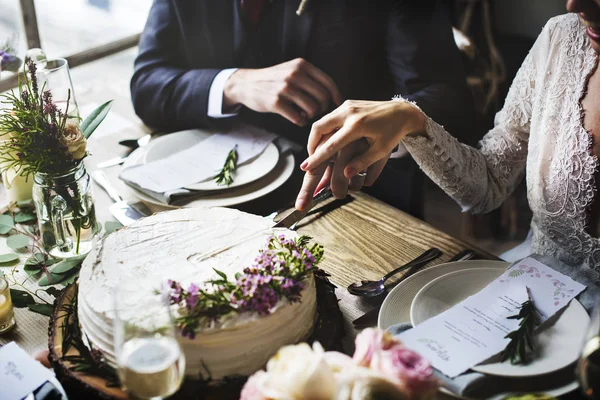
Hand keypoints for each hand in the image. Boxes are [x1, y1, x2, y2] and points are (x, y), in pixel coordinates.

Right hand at [223, 58, 343, 125]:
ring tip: (304, 115)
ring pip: (313, 109)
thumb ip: (309, 78)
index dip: (336, 96)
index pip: (328, 82)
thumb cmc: (273, 80)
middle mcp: (295, 74)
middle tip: (315, 112)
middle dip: (323, 108)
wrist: (245, 84)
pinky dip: (301, 122)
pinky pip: (299, 118)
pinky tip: (297, 119)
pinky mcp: (276, 102)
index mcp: (302, 65)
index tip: (337, 105)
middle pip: (323, 97)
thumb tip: (332, 95)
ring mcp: (285, 88)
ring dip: (311, 116)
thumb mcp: (291, 69)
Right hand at [295, 100, 425, 210]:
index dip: (317, 157)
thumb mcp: (381, 150)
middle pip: (319, 128)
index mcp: (357, 125)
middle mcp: (349, 112)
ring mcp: (347, 105)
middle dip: (311, 144)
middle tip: (310, 159)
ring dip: (316, 137)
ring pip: (322, 121)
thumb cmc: (394, 132)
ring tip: (316, 152)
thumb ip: (363, 162)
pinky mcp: (348, 104)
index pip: (331, 144)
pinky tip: (325, 141)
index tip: (305, 167)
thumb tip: (345, 174)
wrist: (402, 111)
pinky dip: (324, 130)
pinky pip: (329, 118)